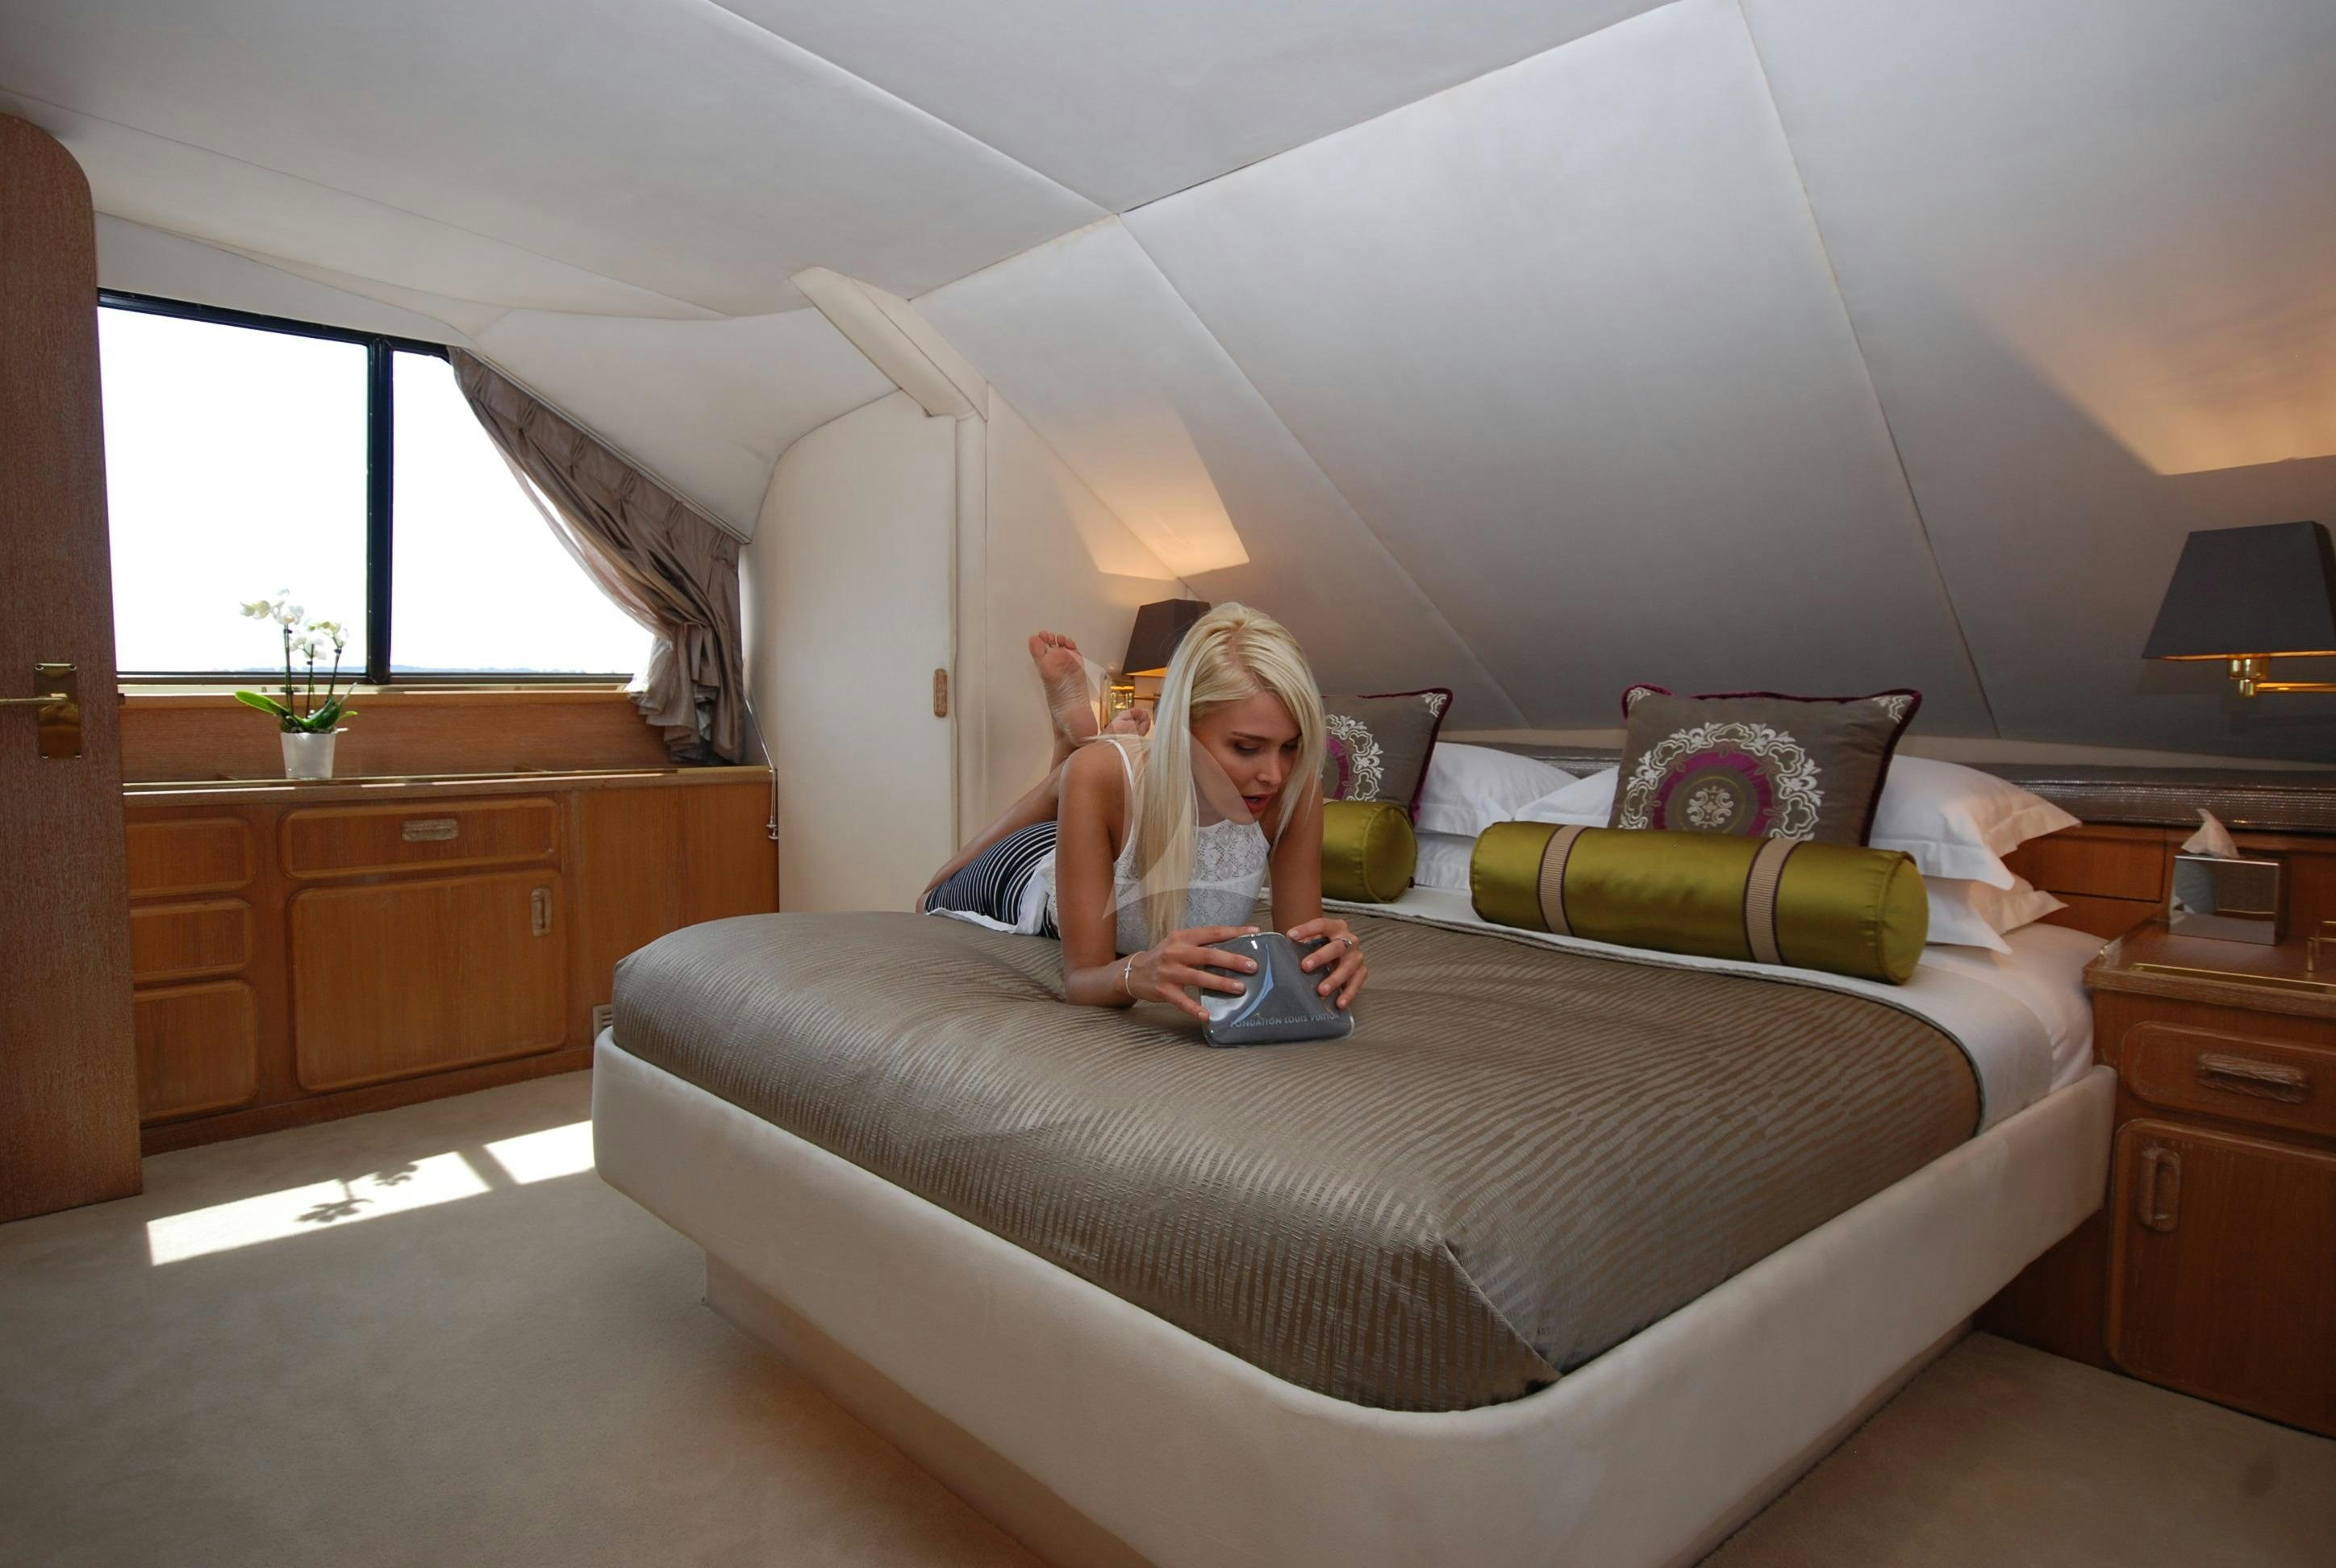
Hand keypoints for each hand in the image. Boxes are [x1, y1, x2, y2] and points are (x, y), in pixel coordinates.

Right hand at [1125, 925, 1260, 1021]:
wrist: (1134, 972)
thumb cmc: (1164, 957)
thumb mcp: (1179, 944)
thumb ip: (1201, 946)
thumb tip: (1234, 950)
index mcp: (1183, 937)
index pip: (1213, 932)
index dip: (1234, 932)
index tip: (1254, 932)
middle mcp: (1176, 952)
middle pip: (1208, 955)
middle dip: (1232, 960)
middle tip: (1252, 966)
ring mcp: (1169, 971)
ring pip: (1199, 977)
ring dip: (1221, 983)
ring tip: (1240, 988)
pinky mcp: (1163, 990)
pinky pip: (1182, 1001)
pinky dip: (1194, 1009)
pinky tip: (1207, 1015)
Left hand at [1287, 917, 1366, 1010]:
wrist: (1339, 954)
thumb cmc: (1322, 947)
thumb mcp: (1312, 941)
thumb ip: (1299, 943)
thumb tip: (1275, 949)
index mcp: (1335, 927)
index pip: (1321, 925)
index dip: (1306, 929)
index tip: (1291, 936)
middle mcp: (1349, 940)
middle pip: (1336, 947)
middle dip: (1321, 957)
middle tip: (1305, 966)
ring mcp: (1356, 956)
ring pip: (1348, 967)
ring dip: (1334, 979)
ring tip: (1321, 991)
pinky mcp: (1361, 972)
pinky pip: (1356, 983)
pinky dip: (1348, 994)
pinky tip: (1339, 1003)